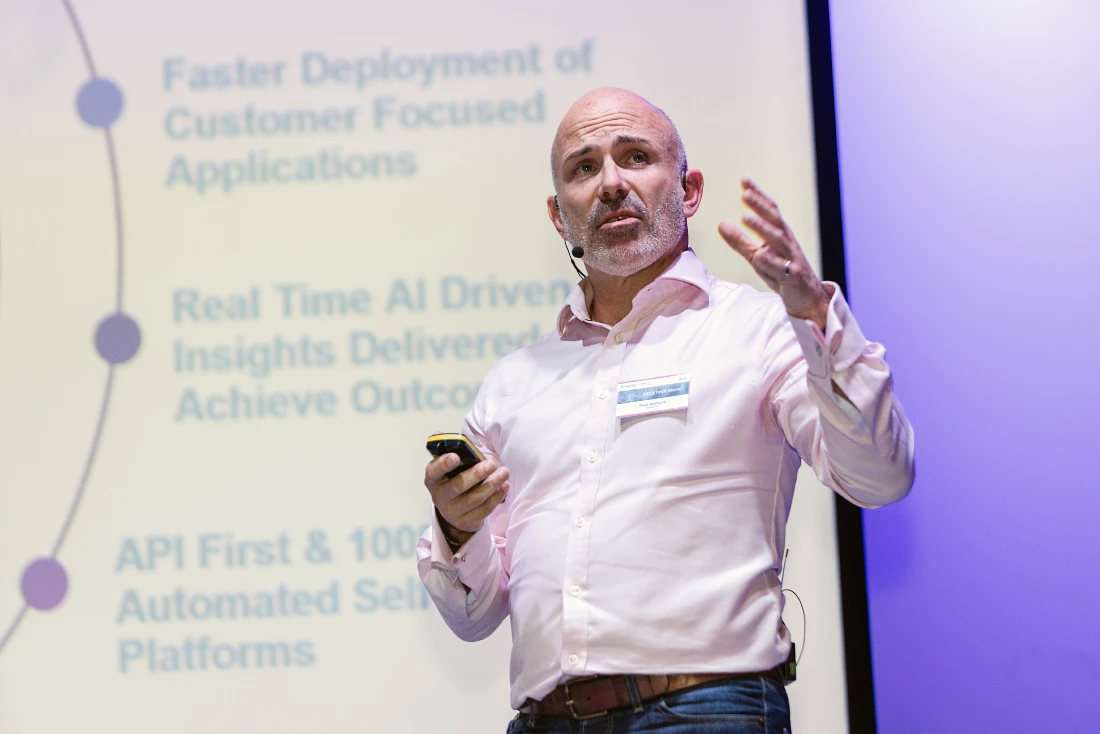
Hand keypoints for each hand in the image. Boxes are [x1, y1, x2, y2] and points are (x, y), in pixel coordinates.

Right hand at [424, 454, 510, 542]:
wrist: (455, 509)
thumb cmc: (455, 480)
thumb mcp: (451, 469)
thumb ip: (457, 457)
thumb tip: (463, 445)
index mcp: (433, 479)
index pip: (434, 471)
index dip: (443, 464)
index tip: (456, 457)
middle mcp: (440, 496)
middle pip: (457, 486)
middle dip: (476, 474)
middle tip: (491, 464)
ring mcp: (452, 512)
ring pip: (474, 499)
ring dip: (491, 485)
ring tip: (504, 472)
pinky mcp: (465, 521)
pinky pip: (484, 509)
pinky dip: (496, 497)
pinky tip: (504, 486)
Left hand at [718, 177, 831, 328]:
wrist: (807, 299)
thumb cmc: (781, 272)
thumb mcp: (757, 256)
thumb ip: (740, 241)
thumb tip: (721, 223)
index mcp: (780, 234)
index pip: (770, 210)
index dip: (758, 195)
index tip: (744, 180)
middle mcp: (787, 243)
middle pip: (775, 220)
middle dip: (761, 206)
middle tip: (745, 193)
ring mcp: (791, 259)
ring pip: (778, 241)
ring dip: (762, 228)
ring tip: (746, 217)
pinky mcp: (793, 278)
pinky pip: (782, 269)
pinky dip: (770, 262)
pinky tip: (758, 256)